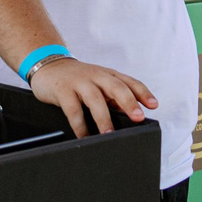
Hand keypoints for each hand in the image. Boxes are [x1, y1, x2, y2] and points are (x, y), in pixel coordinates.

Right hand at [30, 56, 154, 135]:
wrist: (48, 65)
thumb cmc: (77, 78)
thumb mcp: (98, 83)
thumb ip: (113, 97)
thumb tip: (130, 115)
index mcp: (108, 75)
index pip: (130, 82)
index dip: (143, 93)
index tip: (153, 105)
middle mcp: (96, 76)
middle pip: (116, 87)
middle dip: (128, 102)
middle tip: (137, 118)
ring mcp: (79, 82)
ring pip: (95, 98)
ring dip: (103, 118)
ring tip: (109, 134)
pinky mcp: (63, 90)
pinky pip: (73, 109)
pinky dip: (80, 125)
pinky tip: (84, 136)